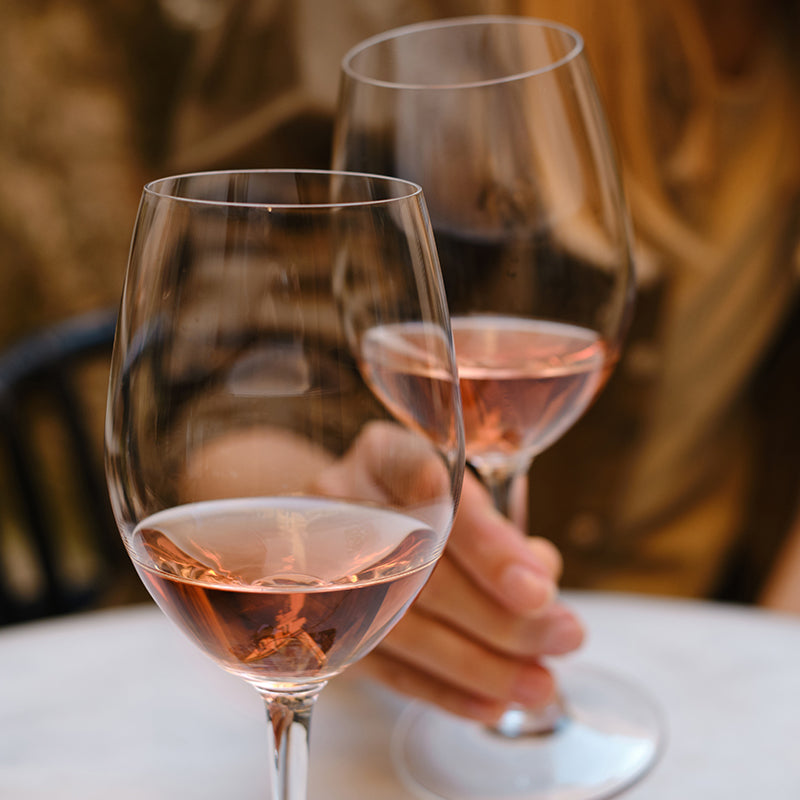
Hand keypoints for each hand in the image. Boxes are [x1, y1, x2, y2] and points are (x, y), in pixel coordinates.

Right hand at [181, 421, 584, 723]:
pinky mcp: (322, 623)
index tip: (538, 589)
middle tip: (564, 637)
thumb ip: (498, 531)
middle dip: (498, 613)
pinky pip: (383, 666)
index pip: (431, 491)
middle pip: (419, 568)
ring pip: (400, 624)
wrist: (344, 523)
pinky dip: (441, 690)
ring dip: (477, 664)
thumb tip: (540, 580)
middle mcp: (343, 505)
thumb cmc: (421, 504)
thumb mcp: (459, 491)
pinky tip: (490, 705)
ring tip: (538, 686)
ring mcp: (323, 566)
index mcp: (384, 455)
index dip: (485, 542)